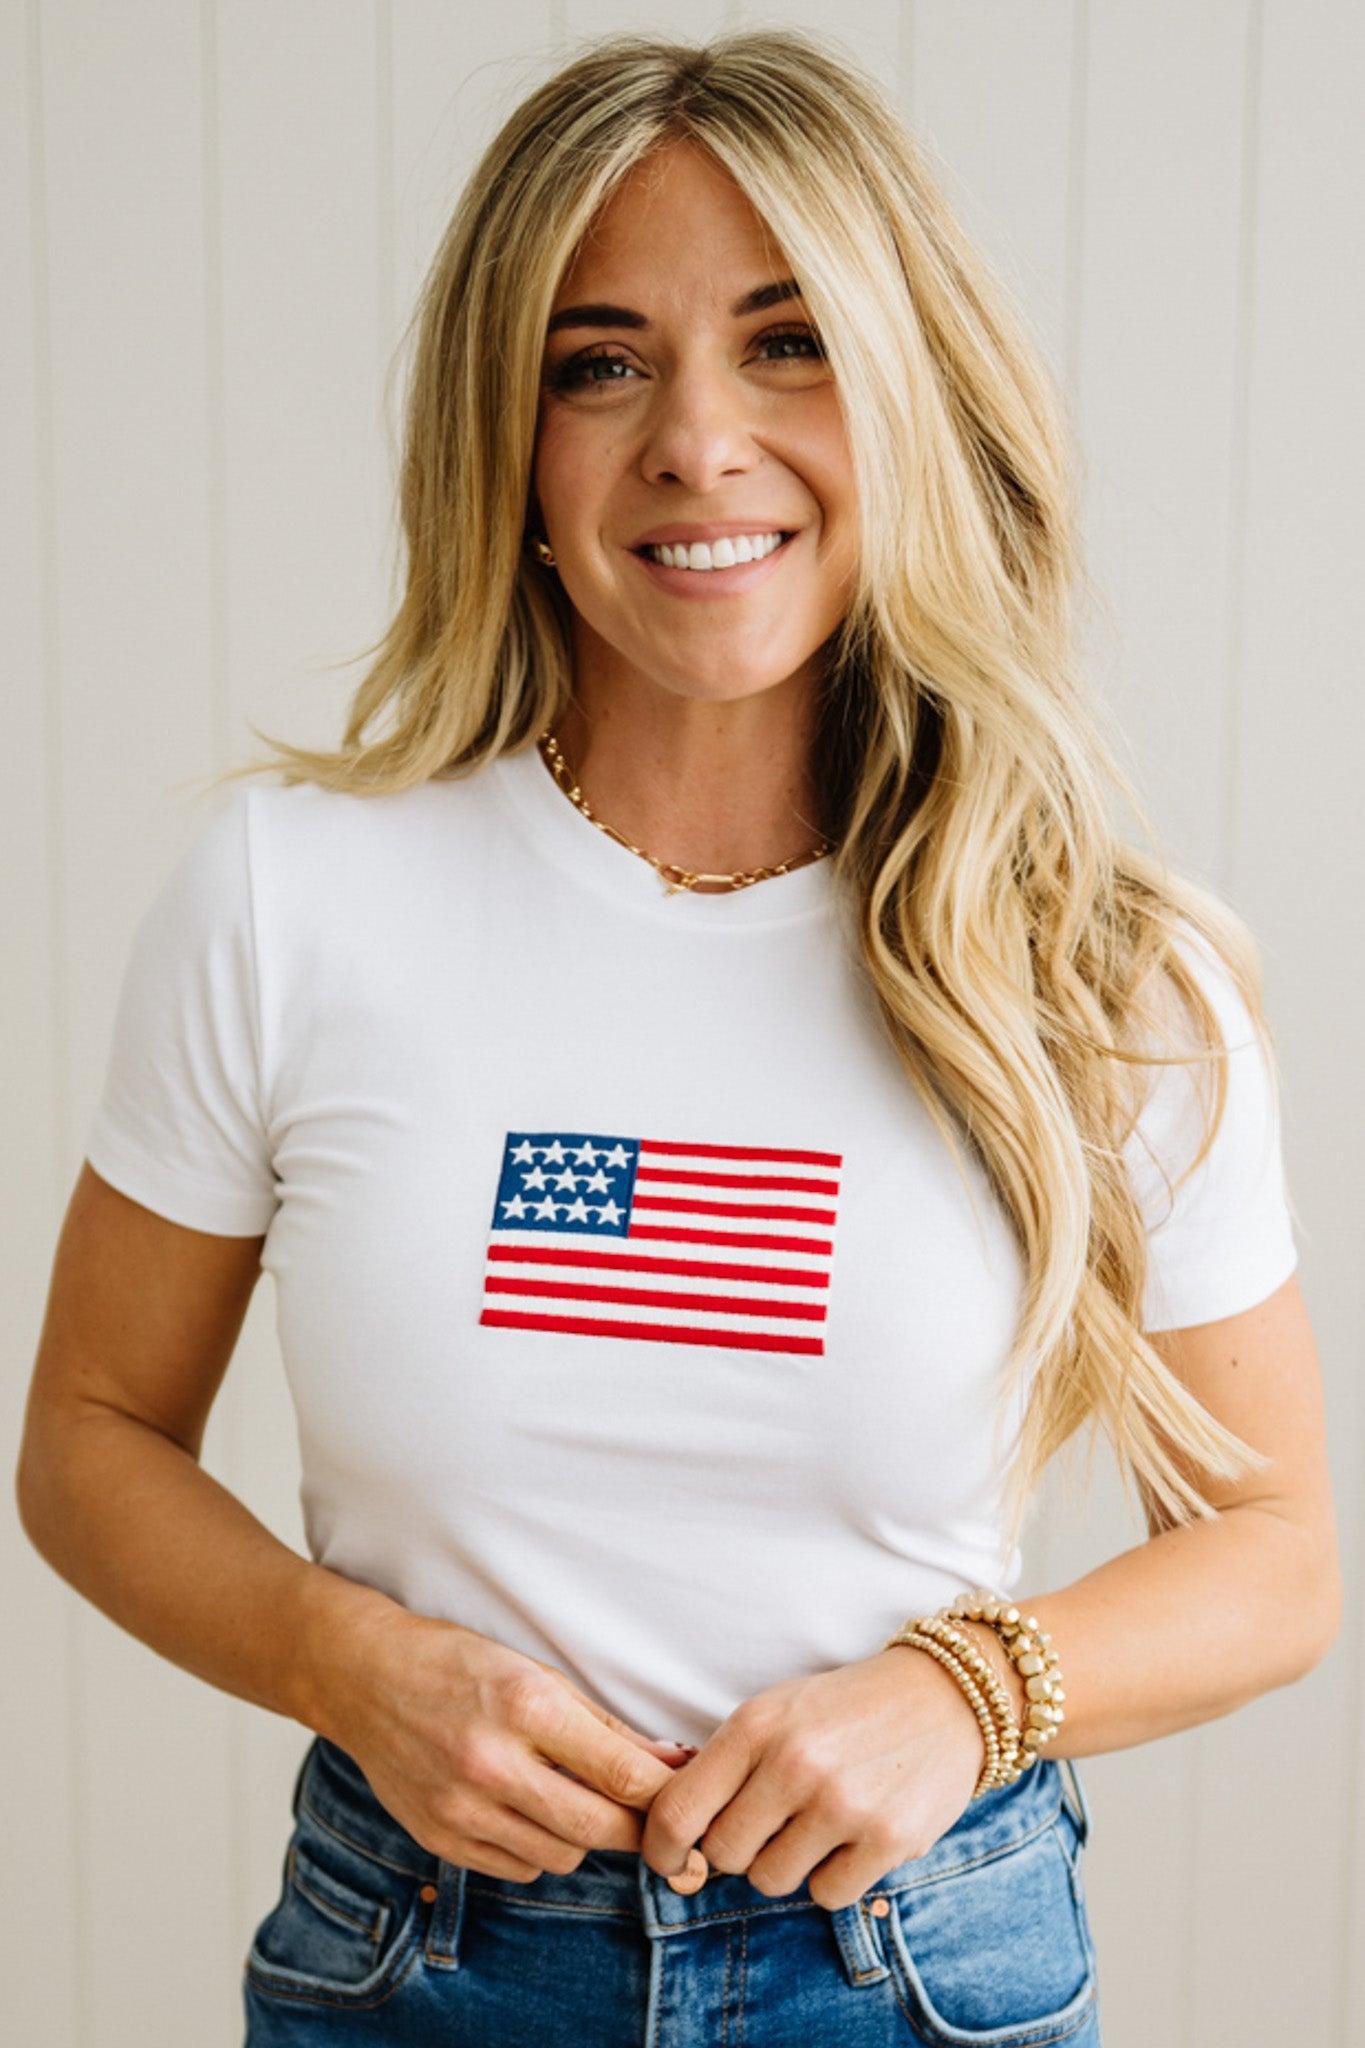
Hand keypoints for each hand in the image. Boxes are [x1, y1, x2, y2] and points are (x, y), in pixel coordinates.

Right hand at [311, 1597, 707, 1888]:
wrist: (365, 1679)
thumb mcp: (538, 1674)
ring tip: (571, 1796)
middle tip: (649, 1815)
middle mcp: (492, 1762)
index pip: (622, 1773)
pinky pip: (519, 1868)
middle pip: (599, 1828)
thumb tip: (672, 1763)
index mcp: (526, 1706)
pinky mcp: (440, 1838)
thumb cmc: (460, 1665)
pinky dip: (537, 1848)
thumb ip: (605, 1726)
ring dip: (582, 1834)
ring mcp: (462, 1807)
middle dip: (636, 1828)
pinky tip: (525, 1810)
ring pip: (563, 1855)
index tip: (689, 1798)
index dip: (666, 1794)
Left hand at [639, 1645, 989, 1910]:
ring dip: (787, 1863)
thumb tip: (671, 1832)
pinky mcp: (888, 1839)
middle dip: (739, 1848)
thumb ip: (725, 1764)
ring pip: (772, 1880)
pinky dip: (833, 1877)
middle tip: (769, 1823)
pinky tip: (851, 1838)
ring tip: (816, 1823)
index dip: (663, 1850)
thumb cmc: (844, 1709)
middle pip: (724, 1855)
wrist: (943, 1696)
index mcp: (755, 1725)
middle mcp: (794, 1763)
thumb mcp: (775, 1711)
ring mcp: (843, 1803)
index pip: (678, 1812)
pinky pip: (827, 1895)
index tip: (670, 1861)